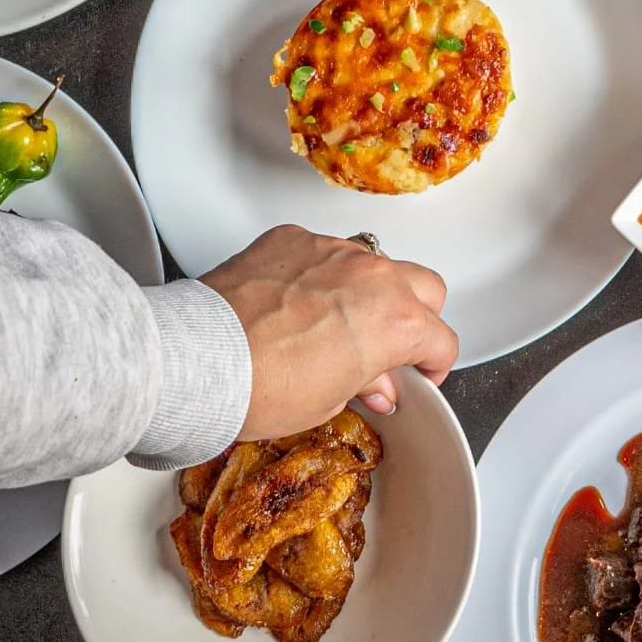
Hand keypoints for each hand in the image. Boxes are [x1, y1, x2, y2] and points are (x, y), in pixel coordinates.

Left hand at [202, 225, 459, 438]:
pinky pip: (322, 251)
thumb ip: (364, 382)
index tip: (418, 374)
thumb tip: (374, 381)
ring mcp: (333, 250)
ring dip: (366, 290)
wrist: (200, 360)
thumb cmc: (258, 386)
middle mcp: (373, 275)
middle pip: (426, 286)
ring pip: (373, 262)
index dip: (433, 364)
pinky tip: (292, 301)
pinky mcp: (293, 238)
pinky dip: (317, 273)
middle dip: (416, 315)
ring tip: (332, 322)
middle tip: (388, 344)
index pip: (442, 339)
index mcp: (395, 321)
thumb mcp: (325, 403)